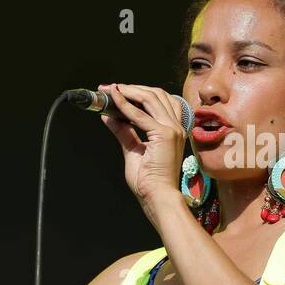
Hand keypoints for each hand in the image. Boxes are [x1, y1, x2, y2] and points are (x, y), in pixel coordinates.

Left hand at [98, 83, 186, 211]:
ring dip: (129, 91)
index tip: (117, 91)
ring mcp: (172, 129)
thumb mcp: (133, 150)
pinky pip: (140, 115)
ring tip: (111, 90)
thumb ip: (124, 132)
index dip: (138, 92)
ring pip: (151, 98)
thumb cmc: (149, 180)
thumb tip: (109, 117)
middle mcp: (176, 127)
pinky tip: (113, 100)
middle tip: (110, 88)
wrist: (157, 196)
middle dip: (131, 88)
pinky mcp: (164, 135)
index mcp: (173, 130)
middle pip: (156, 94)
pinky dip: (125, 105)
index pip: (159, 101)